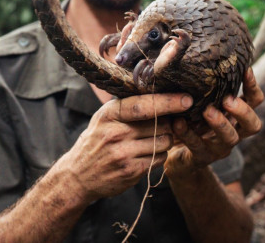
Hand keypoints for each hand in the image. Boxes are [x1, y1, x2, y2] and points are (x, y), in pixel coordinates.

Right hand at [56, 92, 193, 202]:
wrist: (78, 176)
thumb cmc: (96, 141)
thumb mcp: (104, 117)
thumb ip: (127, 105)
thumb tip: (159, 89)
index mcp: (110, 114)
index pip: (144, 105)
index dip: (168, 101)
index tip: (187, 99)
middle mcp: (116, 133)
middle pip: (161, 124)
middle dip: (169, 123)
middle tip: (166, 123)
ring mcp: (123, 154)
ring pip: (164, 142)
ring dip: (166, 141)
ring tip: (153, 140)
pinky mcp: (131, 172)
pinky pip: (160, 159)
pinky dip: (160, 156)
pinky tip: (148, 153)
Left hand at [165, 68, 263, 175]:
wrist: (178, 154)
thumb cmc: (191, 117)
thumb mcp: (201, 99)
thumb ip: (205, 83)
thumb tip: (194, 46)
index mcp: (237, 115)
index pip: (255, 101)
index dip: (253, 86)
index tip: (245, 69)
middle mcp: (235, 131)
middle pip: (253, 125)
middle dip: (243, 111)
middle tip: (228, 99)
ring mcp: (220, 147)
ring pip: (230, 138)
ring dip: (220, 124)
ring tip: (207, 111)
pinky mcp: (202, 157)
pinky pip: (198, 147)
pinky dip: (188, 134)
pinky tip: (178, 123)